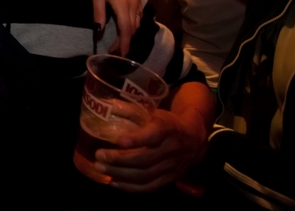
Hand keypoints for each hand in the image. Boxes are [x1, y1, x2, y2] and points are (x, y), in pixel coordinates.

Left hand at [90, 0, 140, 55]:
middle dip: (125, 41)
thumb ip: (99, 14)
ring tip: (120, 39)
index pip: (126, 30)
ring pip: (137, 22)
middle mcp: (133, 4)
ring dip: (130, 32)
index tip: (122, 55)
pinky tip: (127, 23)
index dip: (124, 44)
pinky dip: (134, 23)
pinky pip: (139, 14)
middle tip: (115, 49)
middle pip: (132, 28)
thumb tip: (99, 31)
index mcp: (122, 6)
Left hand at [93, 104, 208, 191]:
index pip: (154, 135)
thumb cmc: (168, 122)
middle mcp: (171, 149)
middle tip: (98, 156)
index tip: (119, 141)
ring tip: (100, 168)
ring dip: (120, 174)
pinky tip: (113, 182)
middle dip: (119, 159)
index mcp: (168, 128)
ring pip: (145, 175)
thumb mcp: (156, 112)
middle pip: (145, 159)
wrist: (195, 138)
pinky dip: (130, 187)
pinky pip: (149, 187)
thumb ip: (135, 112)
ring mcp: (172, 167)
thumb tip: (106, 107)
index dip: (137, 139)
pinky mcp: (170, 179)